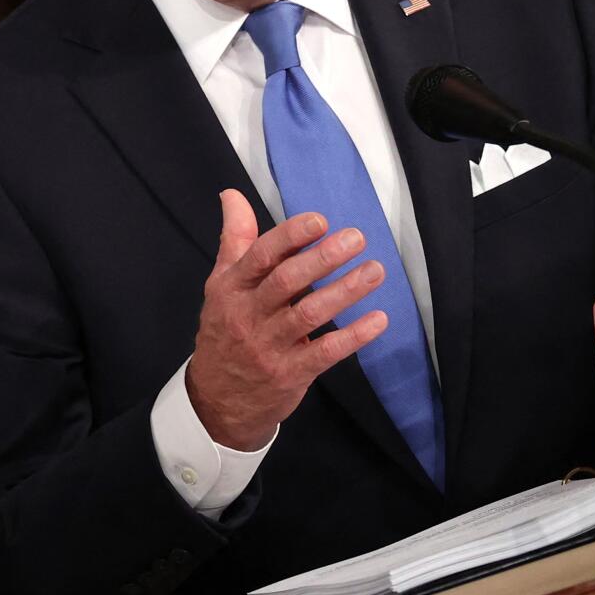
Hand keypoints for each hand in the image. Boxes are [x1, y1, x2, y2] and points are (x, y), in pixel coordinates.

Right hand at [184, 189, 388, 450]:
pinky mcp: (290, 374)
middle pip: (287, 282)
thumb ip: (234, 239)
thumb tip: (231, 195)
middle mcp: (248, 314)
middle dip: (323, 258)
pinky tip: (378, 319)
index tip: (321, 221)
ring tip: (375, 271)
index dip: (291, 236)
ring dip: (345, 291)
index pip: (261, 256)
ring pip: (309, 314)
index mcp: (231, 287)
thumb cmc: (225, 330)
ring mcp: (268, 346)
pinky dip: (353, 336)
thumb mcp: (221, 284)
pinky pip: (325, 352)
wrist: (216, 400)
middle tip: (357, 239)